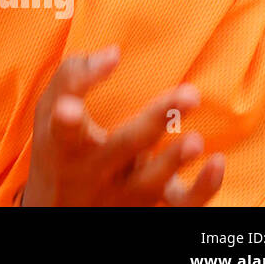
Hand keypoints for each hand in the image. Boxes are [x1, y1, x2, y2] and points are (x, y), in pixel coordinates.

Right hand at [20, 46, 224, 205]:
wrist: (58, 210)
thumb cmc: (58, 149)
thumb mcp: (47, 114)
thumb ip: (71, 77)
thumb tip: (114, 53)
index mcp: (63, 143)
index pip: (67, 121)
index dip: (82, 94)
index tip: (113, 59)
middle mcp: (92, 169)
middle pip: (125, 146)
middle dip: (156, 121)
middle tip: (189, 95)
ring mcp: (120, 192)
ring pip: (150, 182)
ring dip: (174, 162)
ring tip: (195, 140)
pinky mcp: (143, 207)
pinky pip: (177, 206)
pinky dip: (201, 190)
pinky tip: (217, 162)